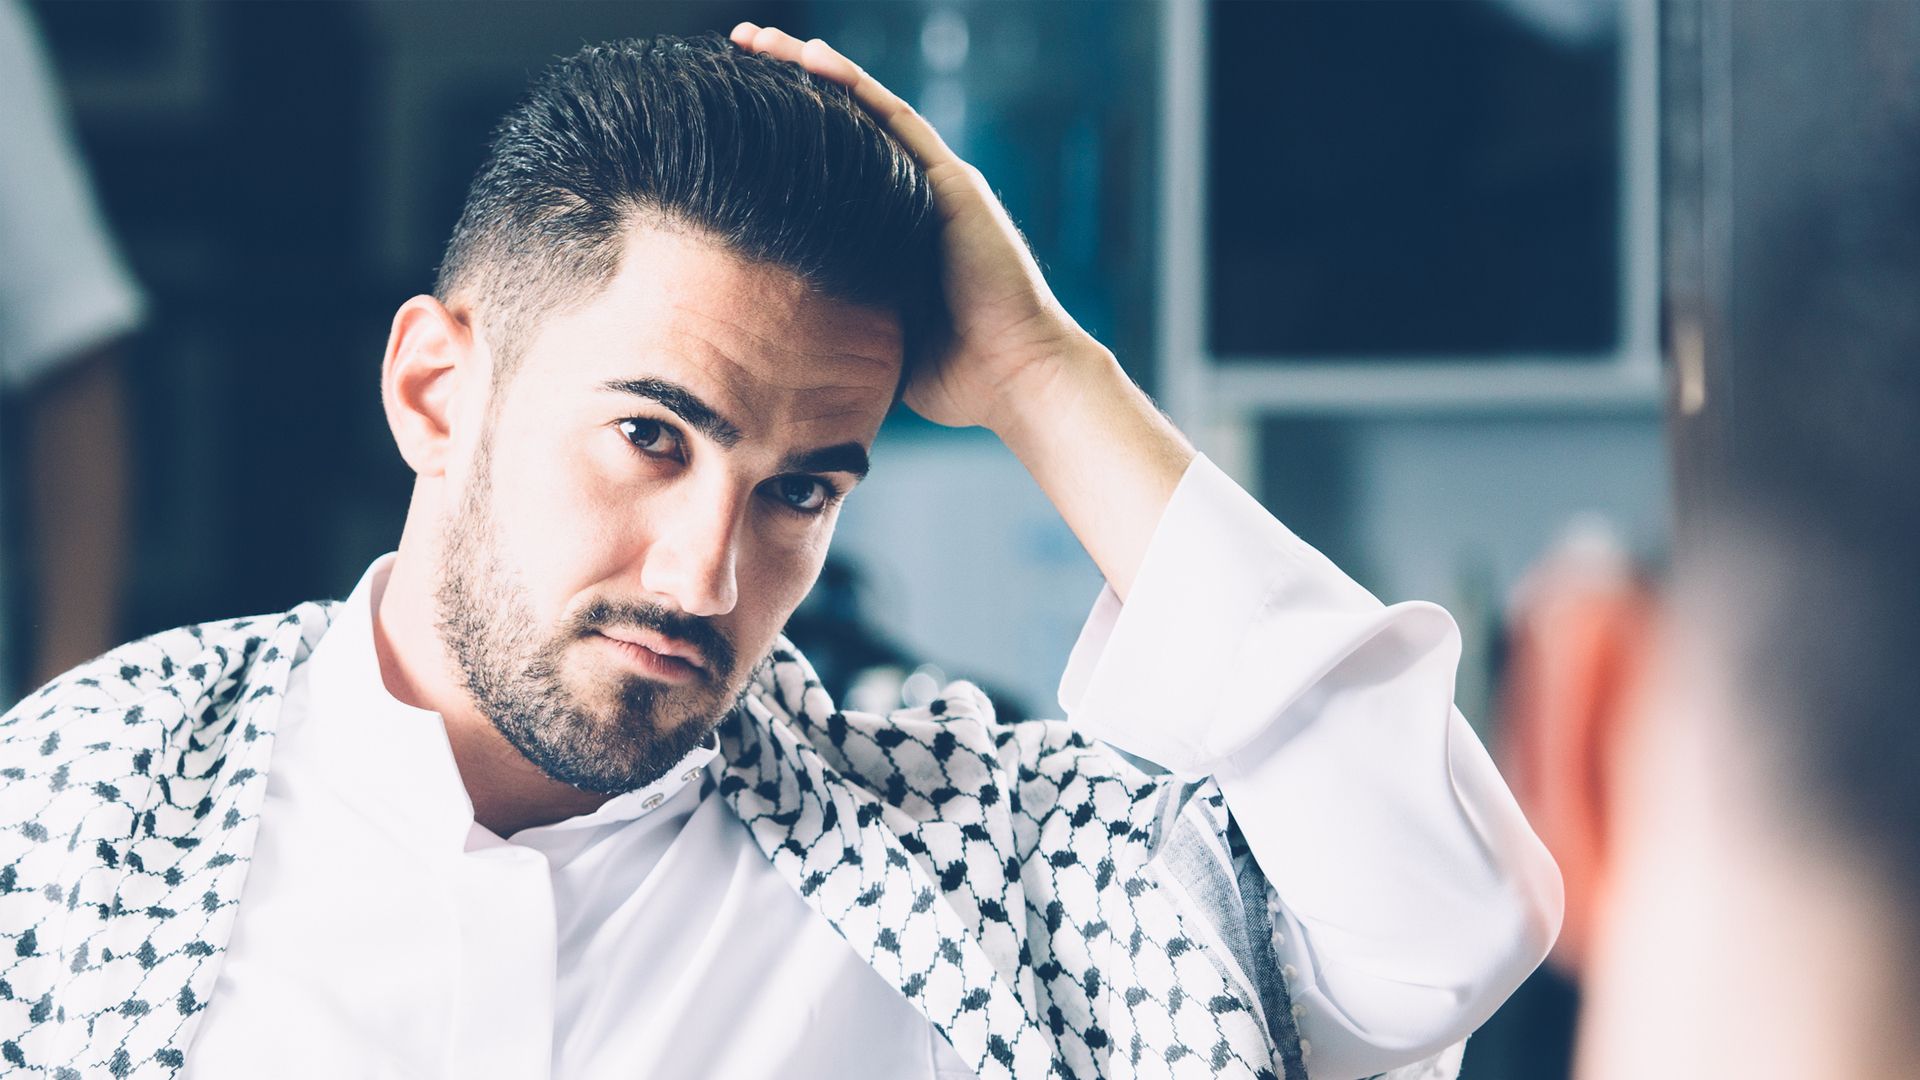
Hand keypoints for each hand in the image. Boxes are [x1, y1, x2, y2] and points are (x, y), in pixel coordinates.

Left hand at [729, 23, 1104, 434]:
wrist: (1015, 380)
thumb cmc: (953, 377)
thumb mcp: (872, 339)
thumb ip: (835, 322)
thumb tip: (768, 342)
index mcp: (893, 229)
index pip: (828, 166)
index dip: (781, 135)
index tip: (725, 117)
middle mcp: (913, 195)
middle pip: (839, 125)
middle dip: (785, 87)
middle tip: (731, 57)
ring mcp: (934, 183)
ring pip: (862, 108)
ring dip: (808, 70)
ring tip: (755, 43)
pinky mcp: (951, 184)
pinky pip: (894, 121)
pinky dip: (853, 86)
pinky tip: (812, 58)